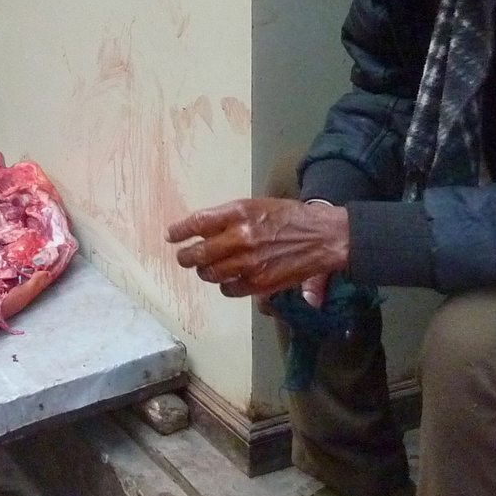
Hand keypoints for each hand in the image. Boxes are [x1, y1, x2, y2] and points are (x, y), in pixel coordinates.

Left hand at [167, 199, 349, 298]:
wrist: (323, 237)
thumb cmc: (289, 217)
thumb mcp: (257, 206)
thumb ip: (229, 218)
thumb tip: (201, 231)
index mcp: (239, 213)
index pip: (198, 223)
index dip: (180, 231)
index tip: (171, 236)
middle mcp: (241, 237)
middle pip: (198, 253)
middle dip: (186, 257)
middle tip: (184, 257)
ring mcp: (249, 263)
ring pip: (211, 274)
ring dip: (205, 271)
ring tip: (207, 268)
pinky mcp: (259, 283)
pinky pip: (229, 289)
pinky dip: (224, 285)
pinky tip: (228, 280)